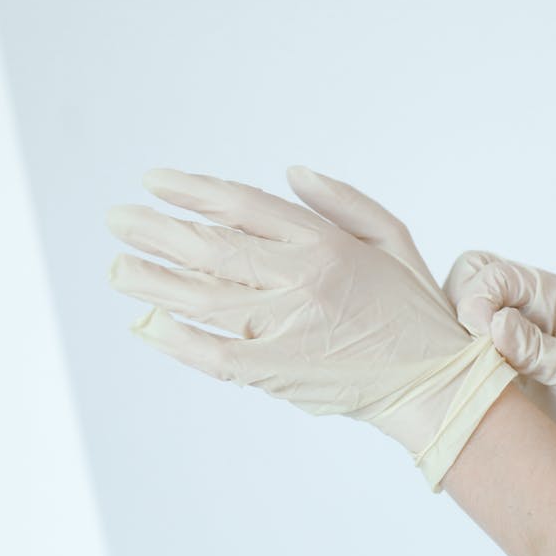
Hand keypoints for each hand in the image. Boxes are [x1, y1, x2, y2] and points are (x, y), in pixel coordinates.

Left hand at [106, 167, 515, 490]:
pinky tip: (147, 324)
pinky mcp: (277, 373)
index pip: (241, 205)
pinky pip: (213, 353)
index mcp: (325, 244)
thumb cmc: (415, 309)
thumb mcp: (394, 237)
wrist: (438, 383)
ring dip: (152, 281)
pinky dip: (176, 339)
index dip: (191, 190)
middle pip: (210, 247)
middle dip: (154, 231)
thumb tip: (288, 173)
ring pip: (201, 297)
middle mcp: (300, 280)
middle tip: (117, 220)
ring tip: (118, 268)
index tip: (153, 181)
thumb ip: (342, 201)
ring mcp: (285, 327)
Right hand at [444, 251, 555, 492]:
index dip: (480, 298)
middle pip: (470, 274)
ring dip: (452, 331)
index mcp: (552, 296)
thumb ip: (539, 349)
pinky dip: (450, 356)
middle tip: (471, 349)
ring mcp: (501, 331)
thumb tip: (496, 323)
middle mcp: (523, 305)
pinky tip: (464, 379)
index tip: (483, 337)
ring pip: (454, 306)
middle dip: (460, 304)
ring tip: (469, 367)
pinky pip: (453, 343)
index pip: (497, 272)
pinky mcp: (485, 358)